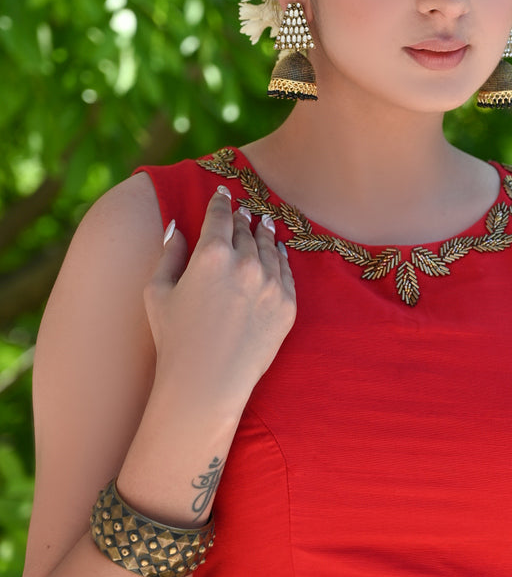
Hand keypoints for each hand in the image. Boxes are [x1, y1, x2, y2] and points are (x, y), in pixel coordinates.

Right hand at [144, 185, 296, 418]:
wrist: (207, 383)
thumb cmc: (174, 339)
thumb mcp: (158, 291)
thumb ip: (169, 253)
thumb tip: (176, 227)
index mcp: (211, 254)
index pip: (220, 216)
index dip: (221, 201)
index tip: (223, 193)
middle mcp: (246, 262)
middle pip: (247, 230)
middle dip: (243, 218)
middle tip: (244, 210)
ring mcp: (271, 284)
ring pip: (270, 247)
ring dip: (265, 233)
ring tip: (263, 223)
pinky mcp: (287, 305)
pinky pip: (286, 273)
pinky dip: (282, 259)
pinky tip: (279, 251)